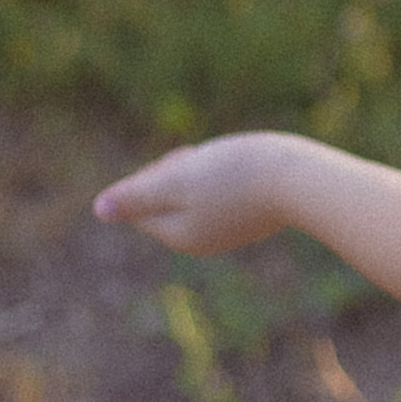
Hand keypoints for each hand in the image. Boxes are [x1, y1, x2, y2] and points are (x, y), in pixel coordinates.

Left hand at [94, 133, 292, 256]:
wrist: (301, 180)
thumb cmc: (235, 176)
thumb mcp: (175, 182)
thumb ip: (135, 197)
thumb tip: (100, 210)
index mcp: (176, 234)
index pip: (140, 203)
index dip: (154, 173)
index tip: (183, 161)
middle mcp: (200, 241)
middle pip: (166, 199)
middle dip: (178, 173)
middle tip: (208, 160)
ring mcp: (228, 232)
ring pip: (196, 195)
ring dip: (203, 173)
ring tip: (232, 163)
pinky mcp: (252, 220)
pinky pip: (224, 196)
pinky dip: (229, 178)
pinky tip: (249, 171)